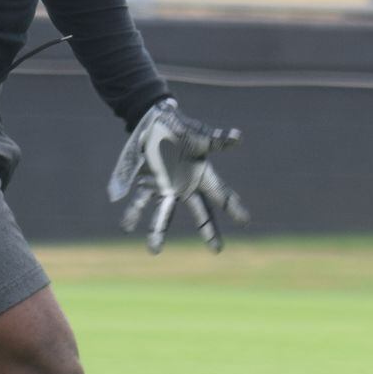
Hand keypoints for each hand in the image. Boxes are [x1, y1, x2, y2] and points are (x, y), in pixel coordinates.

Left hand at [108, 99, 249, 252]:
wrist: (156, 122)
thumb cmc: (181, 127)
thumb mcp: (199, 135)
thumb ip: (216, 140)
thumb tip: (238, 137)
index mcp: (201, 174)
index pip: (220, 193)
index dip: (233, 206)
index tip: (245, 221)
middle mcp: (185, 185)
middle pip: (199, 211)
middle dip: (207, 230)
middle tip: (217, 250)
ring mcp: (166, 186)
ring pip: (163, 212)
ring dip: (158, 230)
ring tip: (154, 251)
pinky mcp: (148, 182)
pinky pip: (140, 200)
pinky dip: (133, 213)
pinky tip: (127, 227)